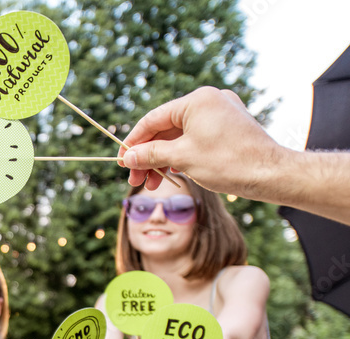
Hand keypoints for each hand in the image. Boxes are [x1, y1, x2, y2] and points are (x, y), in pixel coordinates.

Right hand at [118, 87, 283, 196]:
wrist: (271, 174)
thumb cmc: (229, 162)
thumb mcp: (182, 158)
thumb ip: (151, 154)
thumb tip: (128, 157)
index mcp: (197, 100)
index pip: (153, 119)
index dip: (134, 142)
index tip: (121, 161)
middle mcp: (209, 101)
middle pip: (166, 129)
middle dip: (148, 155)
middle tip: (135, 178)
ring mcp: (220, 114)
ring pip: (180, 136)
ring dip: (163, 159)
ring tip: (152, 183)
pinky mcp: (228, 128)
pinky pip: (195, 139)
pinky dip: (181, 156)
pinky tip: (171, 173)